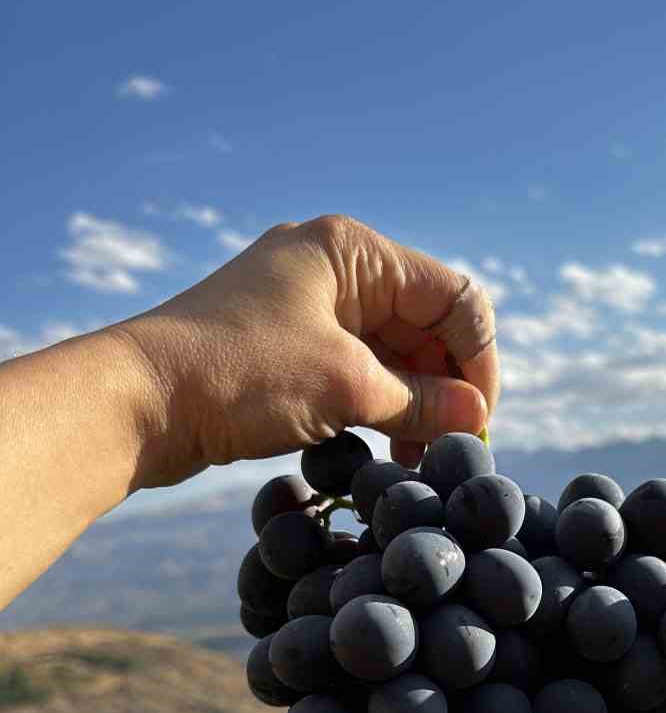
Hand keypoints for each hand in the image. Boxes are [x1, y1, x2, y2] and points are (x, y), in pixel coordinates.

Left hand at [116, 213, 500, 486]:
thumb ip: (421, 401)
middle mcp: (333, 269)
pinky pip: (355, 374)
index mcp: (353, 251)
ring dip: (414, 406)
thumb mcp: (346, 388)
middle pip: (424, 326)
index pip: (452, 297)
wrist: (138, 401)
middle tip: (451, 449)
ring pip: (391, 355)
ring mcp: (307, 308)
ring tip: (419, 460)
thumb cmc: (239, 374)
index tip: (478, 421)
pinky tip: (384, 451)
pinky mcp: (287, 349)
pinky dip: (378, 410)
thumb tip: (475, 418)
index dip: (477, 360)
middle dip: (446, 387)